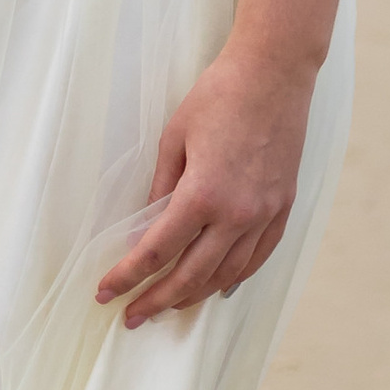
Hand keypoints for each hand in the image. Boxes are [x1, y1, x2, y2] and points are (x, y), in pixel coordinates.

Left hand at [93, 40, 317, 328]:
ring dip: (194, 295)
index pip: (157, 250)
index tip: (107, 292)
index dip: (128, 276)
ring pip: (226, 275)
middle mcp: (237, 214)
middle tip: (133, 317)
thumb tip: (147, 226)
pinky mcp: (283, 208)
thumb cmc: (219, 95)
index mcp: (203, 194)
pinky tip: (217, 286)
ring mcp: (265, 214)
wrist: (274, 73)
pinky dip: (234, 278)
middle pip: (191, 275)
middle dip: (157, 299)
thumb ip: (161, 186)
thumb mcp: (175, 136)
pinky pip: (257, 258)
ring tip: (169, 305)